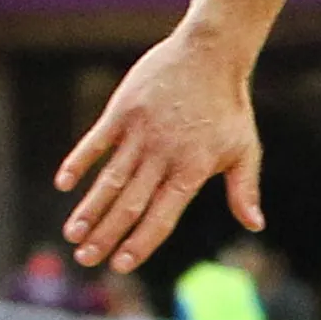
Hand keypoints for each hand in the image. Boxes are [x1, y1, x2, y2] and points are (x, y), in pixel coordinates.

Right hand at [54, 30, 263, 273]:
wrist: (212, 53)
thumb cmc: (229, 106)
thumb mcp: (245, 148)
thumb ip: (244, 189)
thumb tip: (256, 225)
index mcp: (192, 170)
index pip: (162, 216)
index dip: (140, 243)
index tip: (120, 266)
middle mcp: (164, 156)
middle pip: (130, 204)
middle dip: (106, 235)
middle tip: (85, 260)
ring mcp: (142, 133)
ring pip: (110, 179)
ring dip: (90, 208)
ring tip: (73, 235)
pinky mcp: (124, 111)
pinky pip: (97, 141)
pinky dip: (79, 162)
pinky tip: (64, 184)